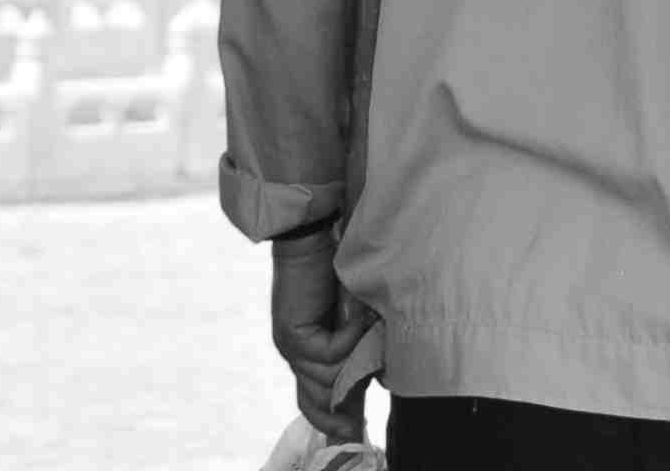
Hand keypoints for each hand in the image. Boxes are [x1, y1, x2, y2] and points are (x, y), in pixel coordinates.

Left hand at [269, 224, 383, 438]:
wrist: (314, 234)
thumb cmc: (338, 268)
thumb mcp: (354, 318)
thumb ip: (359, 348)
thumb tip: (378, 380)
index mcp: (306, 352)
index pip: (311, 401)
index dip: (331, 421)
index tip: (353, 435)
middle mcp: (295, 354)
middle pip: (317, 401)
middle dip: (344, 406)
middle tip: (361, 415)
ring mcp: (291, 346)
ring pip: (328, 379)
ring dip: (356, 354)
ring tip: (369, 325)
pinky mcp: (293, 335)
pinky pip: (330, 355)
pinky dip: (350, 336)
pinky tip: (358, 313)